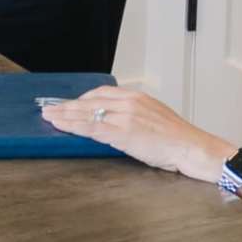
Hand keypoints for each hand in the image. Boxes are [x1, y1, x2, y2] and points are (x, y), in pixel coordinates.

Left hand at [36, 85, 229, 181]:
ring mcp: (125, 117)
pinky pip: (92, 128)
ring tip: (49, 116)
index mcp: (137, 97)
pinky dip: (74, 126)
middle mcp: (129, 103)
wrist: (192, 148)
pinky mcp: (123, 133)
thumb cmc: (176, 139)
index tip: (70, 104)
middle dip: (68, 106)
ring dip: (65, 115)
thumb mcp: (153, 118)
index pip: (102, 93)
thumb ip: (133, 116)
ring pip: (88, 113)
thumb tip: (113, 123)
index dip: (82, 99)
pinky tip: (62, 126)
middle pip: (91, 101)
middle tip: (49, 108)